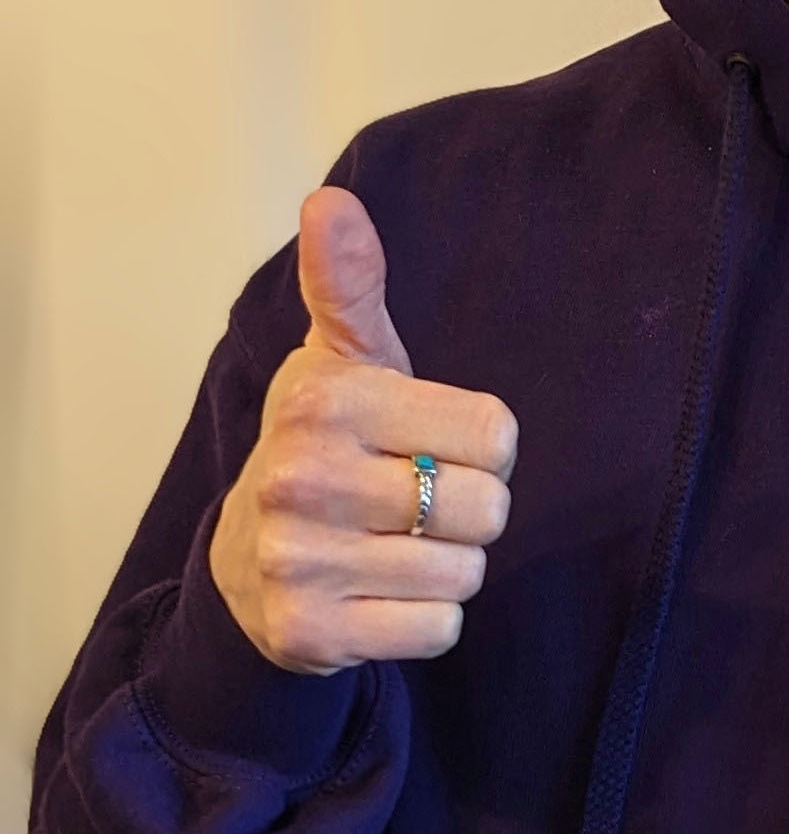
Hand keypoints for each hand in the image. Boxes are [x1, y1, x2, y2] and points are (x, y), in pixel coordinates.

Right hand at [208, 186, 518, 674]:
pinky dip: (425, 619)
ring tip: (394, 545)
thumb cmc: (327, 443)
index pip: (497, 434)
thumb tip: (329, 199)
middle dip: (470, 510)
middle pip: (488, 508)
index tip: (434, 444)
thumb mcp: (344, 358)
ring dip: (448, 565)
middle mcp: (301, 476)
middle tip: (414, 501)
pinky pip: (437, 630)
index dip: (486, 446)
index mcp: (327, 399)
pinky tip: (379, 593)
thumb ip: (352, 282)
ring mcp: (298, 560)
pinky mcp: (308, 634)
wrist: (246, 564)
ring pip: (466, 573)